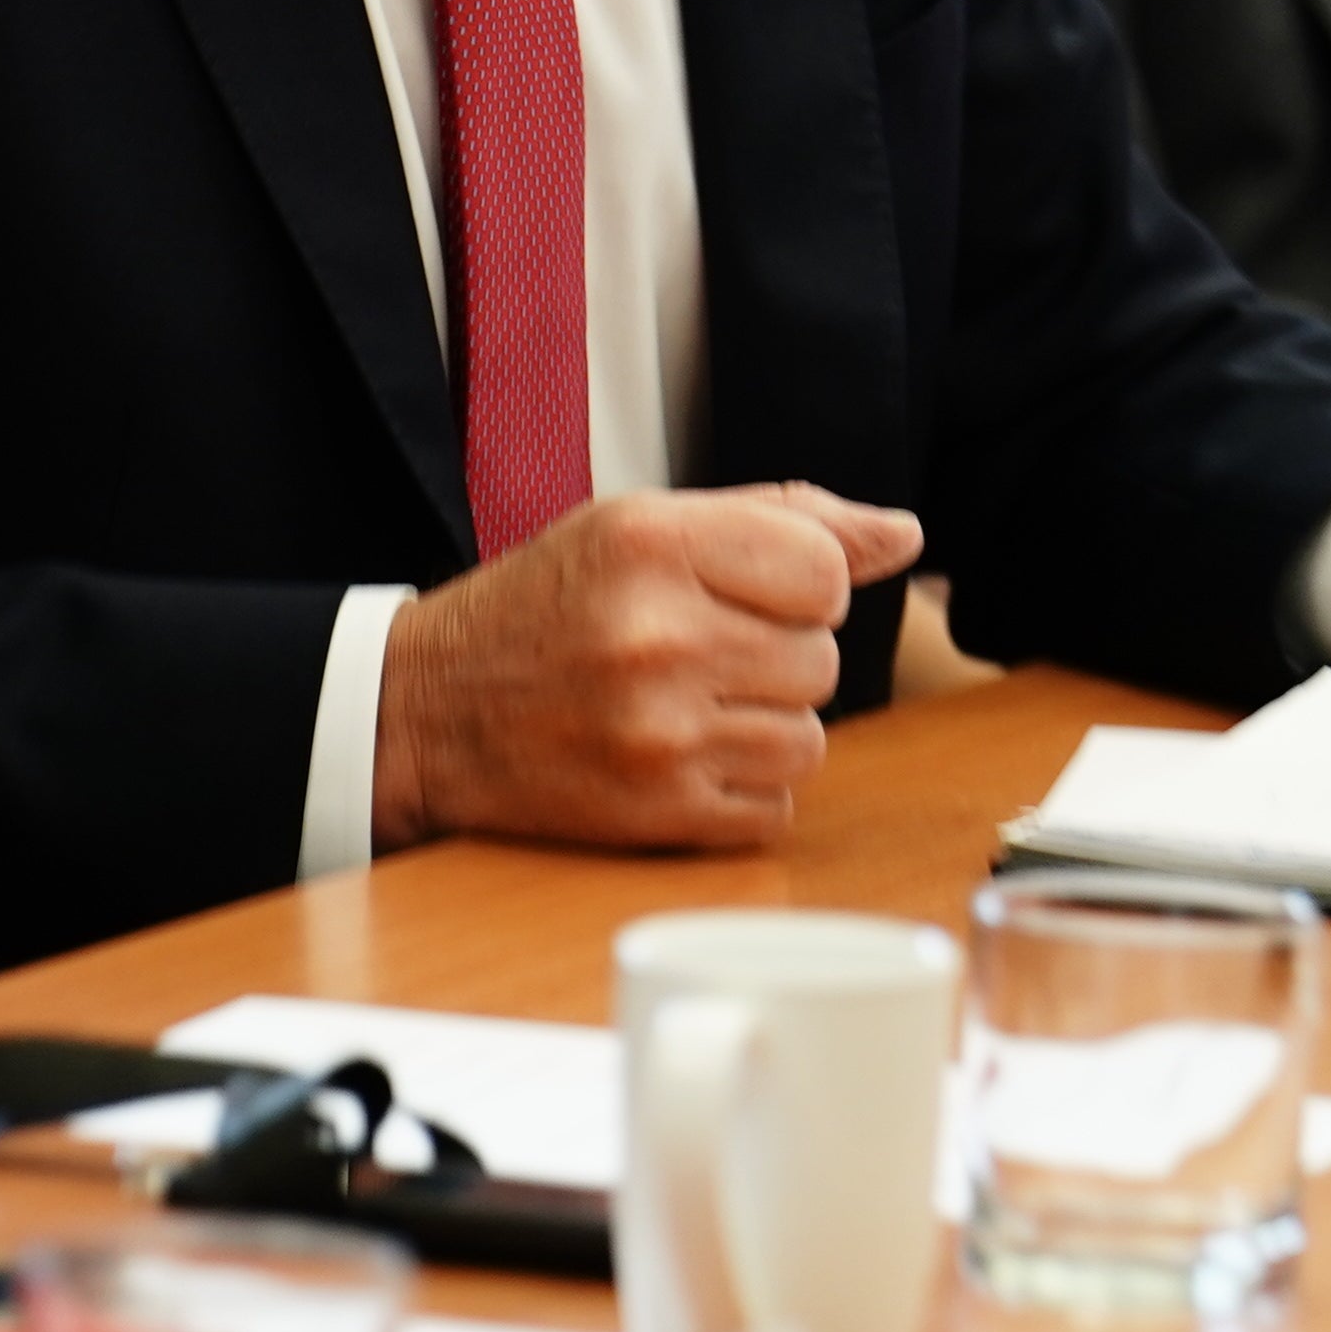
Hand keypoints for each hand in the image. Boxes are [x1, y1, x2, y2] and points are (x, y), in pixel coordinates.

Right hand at [372, 484, 922, 850]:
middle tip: (698, 654)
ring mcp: (657, 730)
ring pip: (808, 739)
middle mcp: (656, 634)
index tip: (747, 594)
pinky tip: (680, 758)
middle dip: (776, 658)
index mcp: (653, 542)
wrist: (429, 710)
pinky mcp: (656, 812)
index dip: (800, 586)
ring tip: (688, 707)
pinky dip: (742, 791)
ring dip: (764, 728)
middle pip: (820, 658)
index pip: (824, 570)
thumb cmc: (544, 609)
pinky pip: (774, 808)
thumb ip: (782, 519)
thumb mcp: (643, 525)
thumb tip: (901, 534)